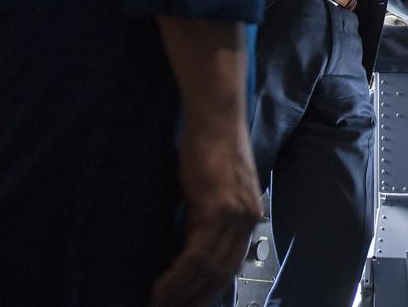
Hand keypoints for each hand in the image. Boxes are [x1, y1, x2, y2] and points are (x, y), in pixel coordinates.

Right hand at [149, 120, 261, 306]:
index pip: (230, 267)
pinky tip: (162, 288)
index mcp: (249, 217)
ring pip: (208, 270)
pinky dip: (178, 276)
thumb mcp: (212, 193)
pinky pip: (197, 255)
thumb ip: (206, 221)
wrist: (216, 120)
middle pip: (221, 275)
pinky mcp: (218, 209)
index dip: (208, 292)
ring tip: (159, 306)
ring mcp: (235, 215)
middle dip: (194, 300)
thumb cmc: (208, 151)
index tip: (186, 306)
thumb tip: (188, 250)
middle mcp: (248, 220)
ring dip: (181, 294)